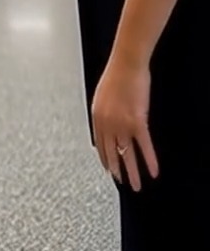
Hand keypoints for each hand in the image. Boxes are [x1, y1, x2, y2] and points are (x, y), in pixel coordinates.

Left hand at [91, 55, 158, 190]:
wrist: (126, 64)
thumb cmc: (115, 75)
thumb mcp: (101, 96)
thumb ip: (102, 114)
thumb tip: (104, 124)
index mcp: (97, 116)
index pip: (100, 145)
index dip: (105, 159)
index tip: (109, 170)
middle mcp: (107, 123)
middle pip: (113, 153)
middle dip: (118, 171)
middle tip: (122, 183)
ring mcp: (122, 124)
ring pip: (128, 154)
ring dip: (133, 172)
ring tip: (137, 185)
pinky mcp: (137, 121)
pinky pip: (144, 146)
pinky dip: (150, 160)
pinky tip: (153, 171)